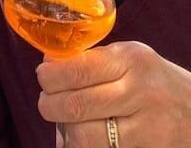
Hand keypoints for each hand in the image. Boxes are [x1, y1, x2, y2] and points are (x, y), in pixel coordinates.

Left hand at [36, 41, 190, 146]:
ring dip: (65, 130)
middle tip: (46, 101)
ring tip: (65, 120)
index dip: (50, 76)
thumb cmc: (155, 82)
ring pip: (84, 137)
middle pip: (76, 105)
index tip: (42, 76)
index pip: (77, 70)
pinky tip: (83, 136)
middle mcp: (138, 92)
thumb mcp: (130, 59)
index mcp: (130, 60)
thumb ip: (92, 60)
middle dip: (49, 105)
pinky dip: (82, 146)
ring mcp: (145, 128)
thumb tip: (50, 64)